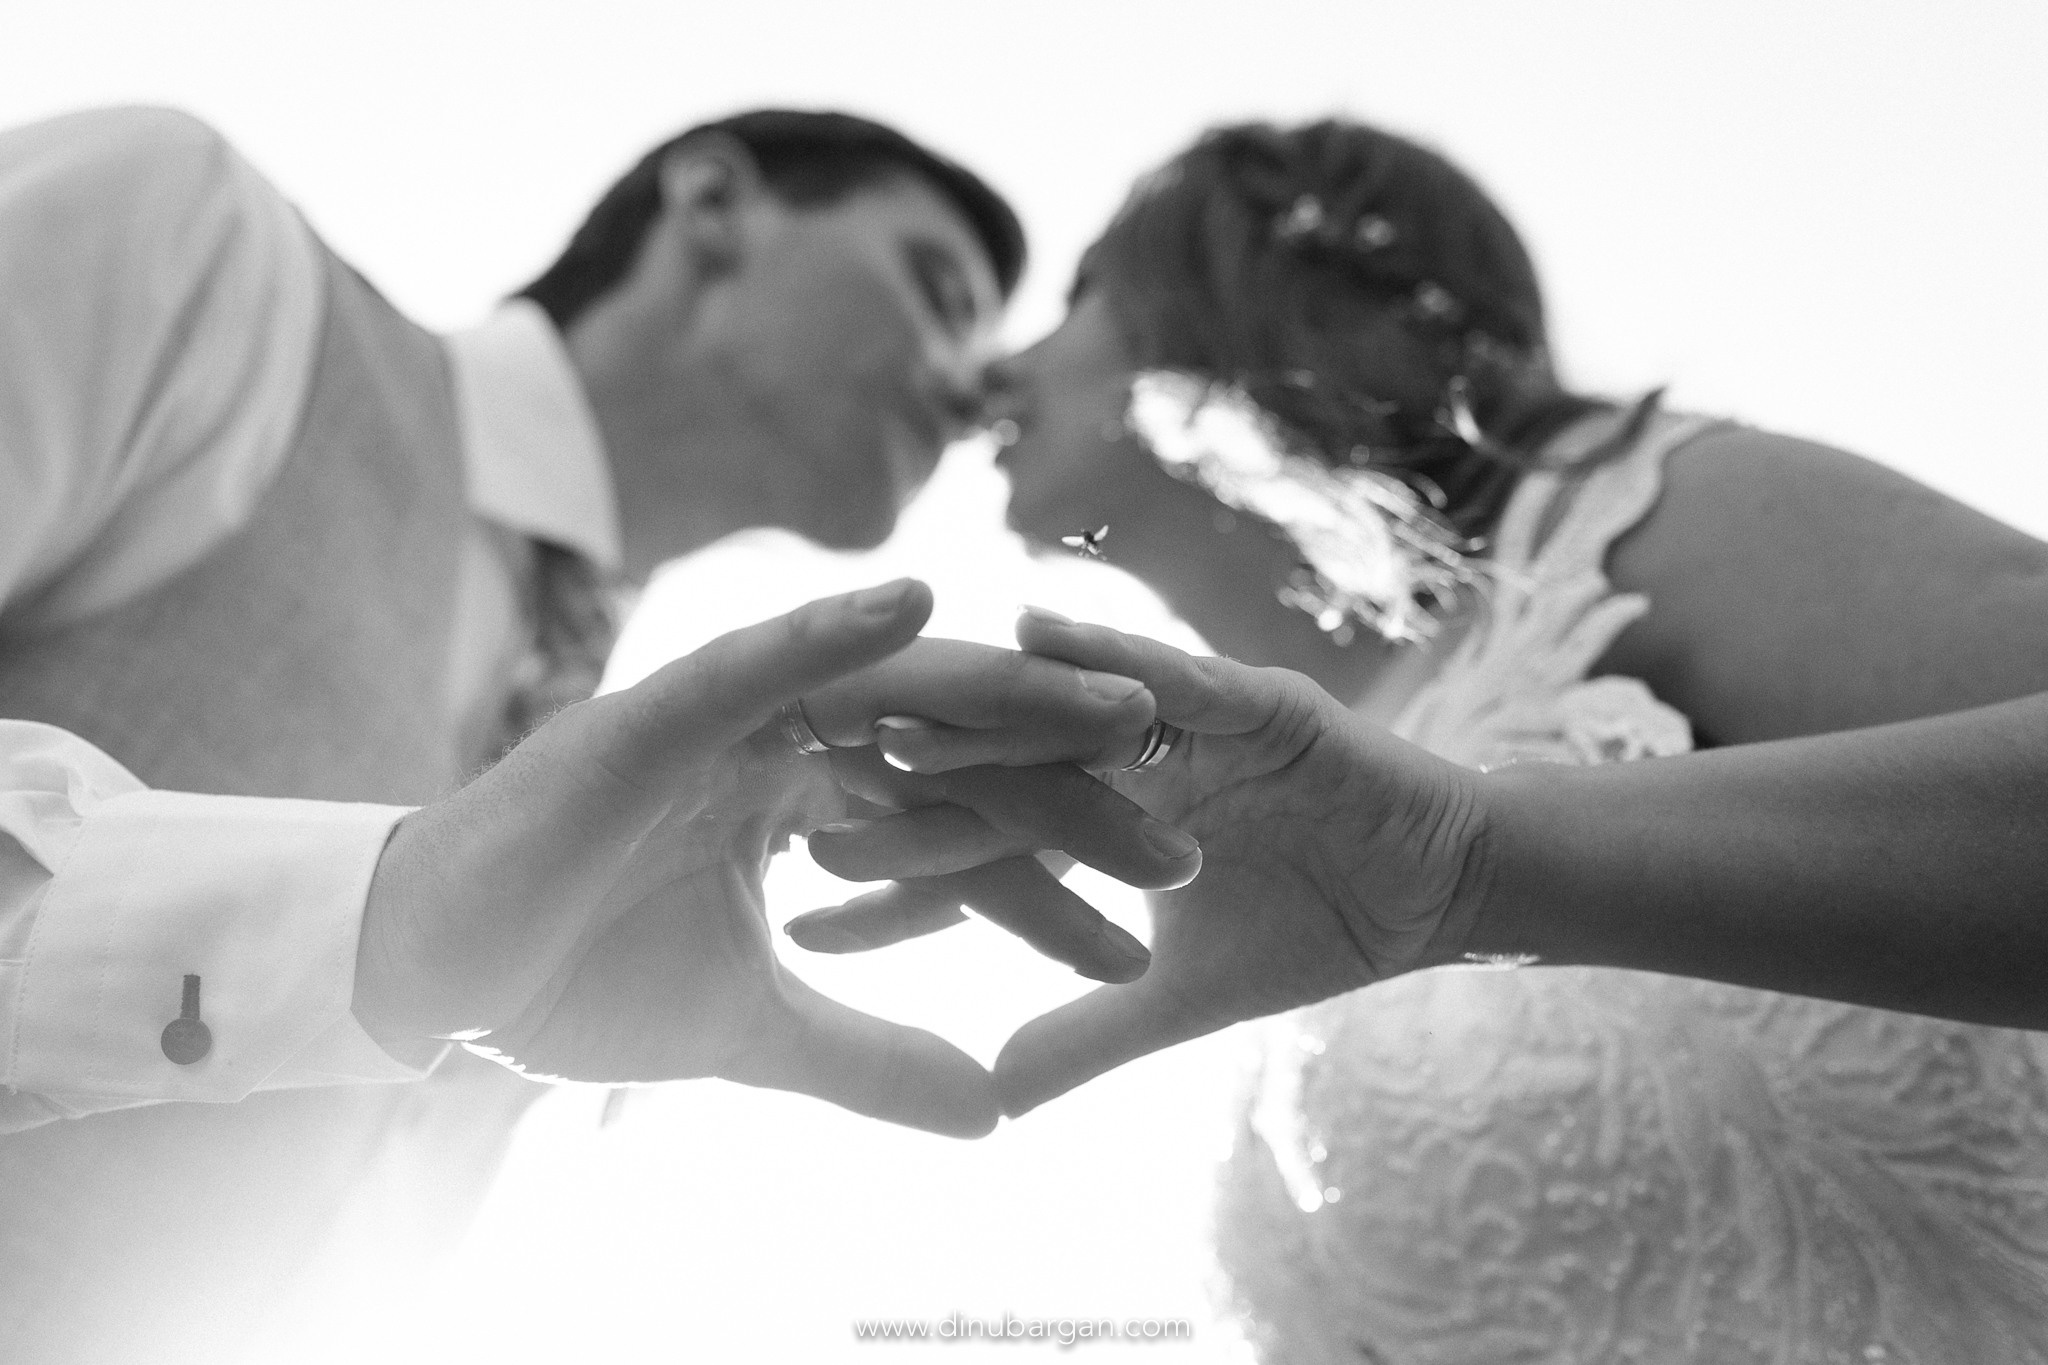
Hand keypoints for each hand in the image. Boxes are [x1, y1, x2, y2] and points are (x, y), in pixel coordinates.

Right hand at [351, 582, 1193, 1136]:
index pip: (962, 831)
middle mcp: (788, 749)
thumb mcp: (760, 1029)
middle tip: (1187, 834)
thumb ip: (876, 1056)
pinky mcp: (656, 710)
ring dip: (1007, 695)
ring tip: (1126, 706)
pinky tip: (921, 603)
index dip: (1060, 868)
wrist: (442, 982)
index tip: (1162, 910)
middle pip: (957, 758)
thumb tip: (996, 1114)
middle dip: (1072, 795)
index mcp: (811, 808)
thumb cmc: (580, 981)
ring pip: (892, 695)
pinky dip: (833, 630)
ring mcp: (728, 720)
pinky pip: (758, 659)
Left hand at [790, 609, 1490, 1116]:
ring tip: (889, 728)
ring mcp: (1183, 724)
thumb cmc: (1312, 926)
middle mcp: (1123, 761)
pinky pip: (1172, 678)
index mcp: (1095, 821)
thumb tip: (992, 1098)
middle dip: (908, 796)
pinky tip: (1033, 634)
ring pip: (1068, 725)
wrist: (1437, 891)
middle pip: (1001, 777)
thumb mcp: (1180, 998)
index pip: (978, 856)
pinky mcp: (1250, 700)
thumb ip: (1087, 1031)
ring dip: (983, 723)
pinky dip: (1110, 660)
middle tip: (801, 801)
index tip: (804, 917)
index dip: (898, 887)